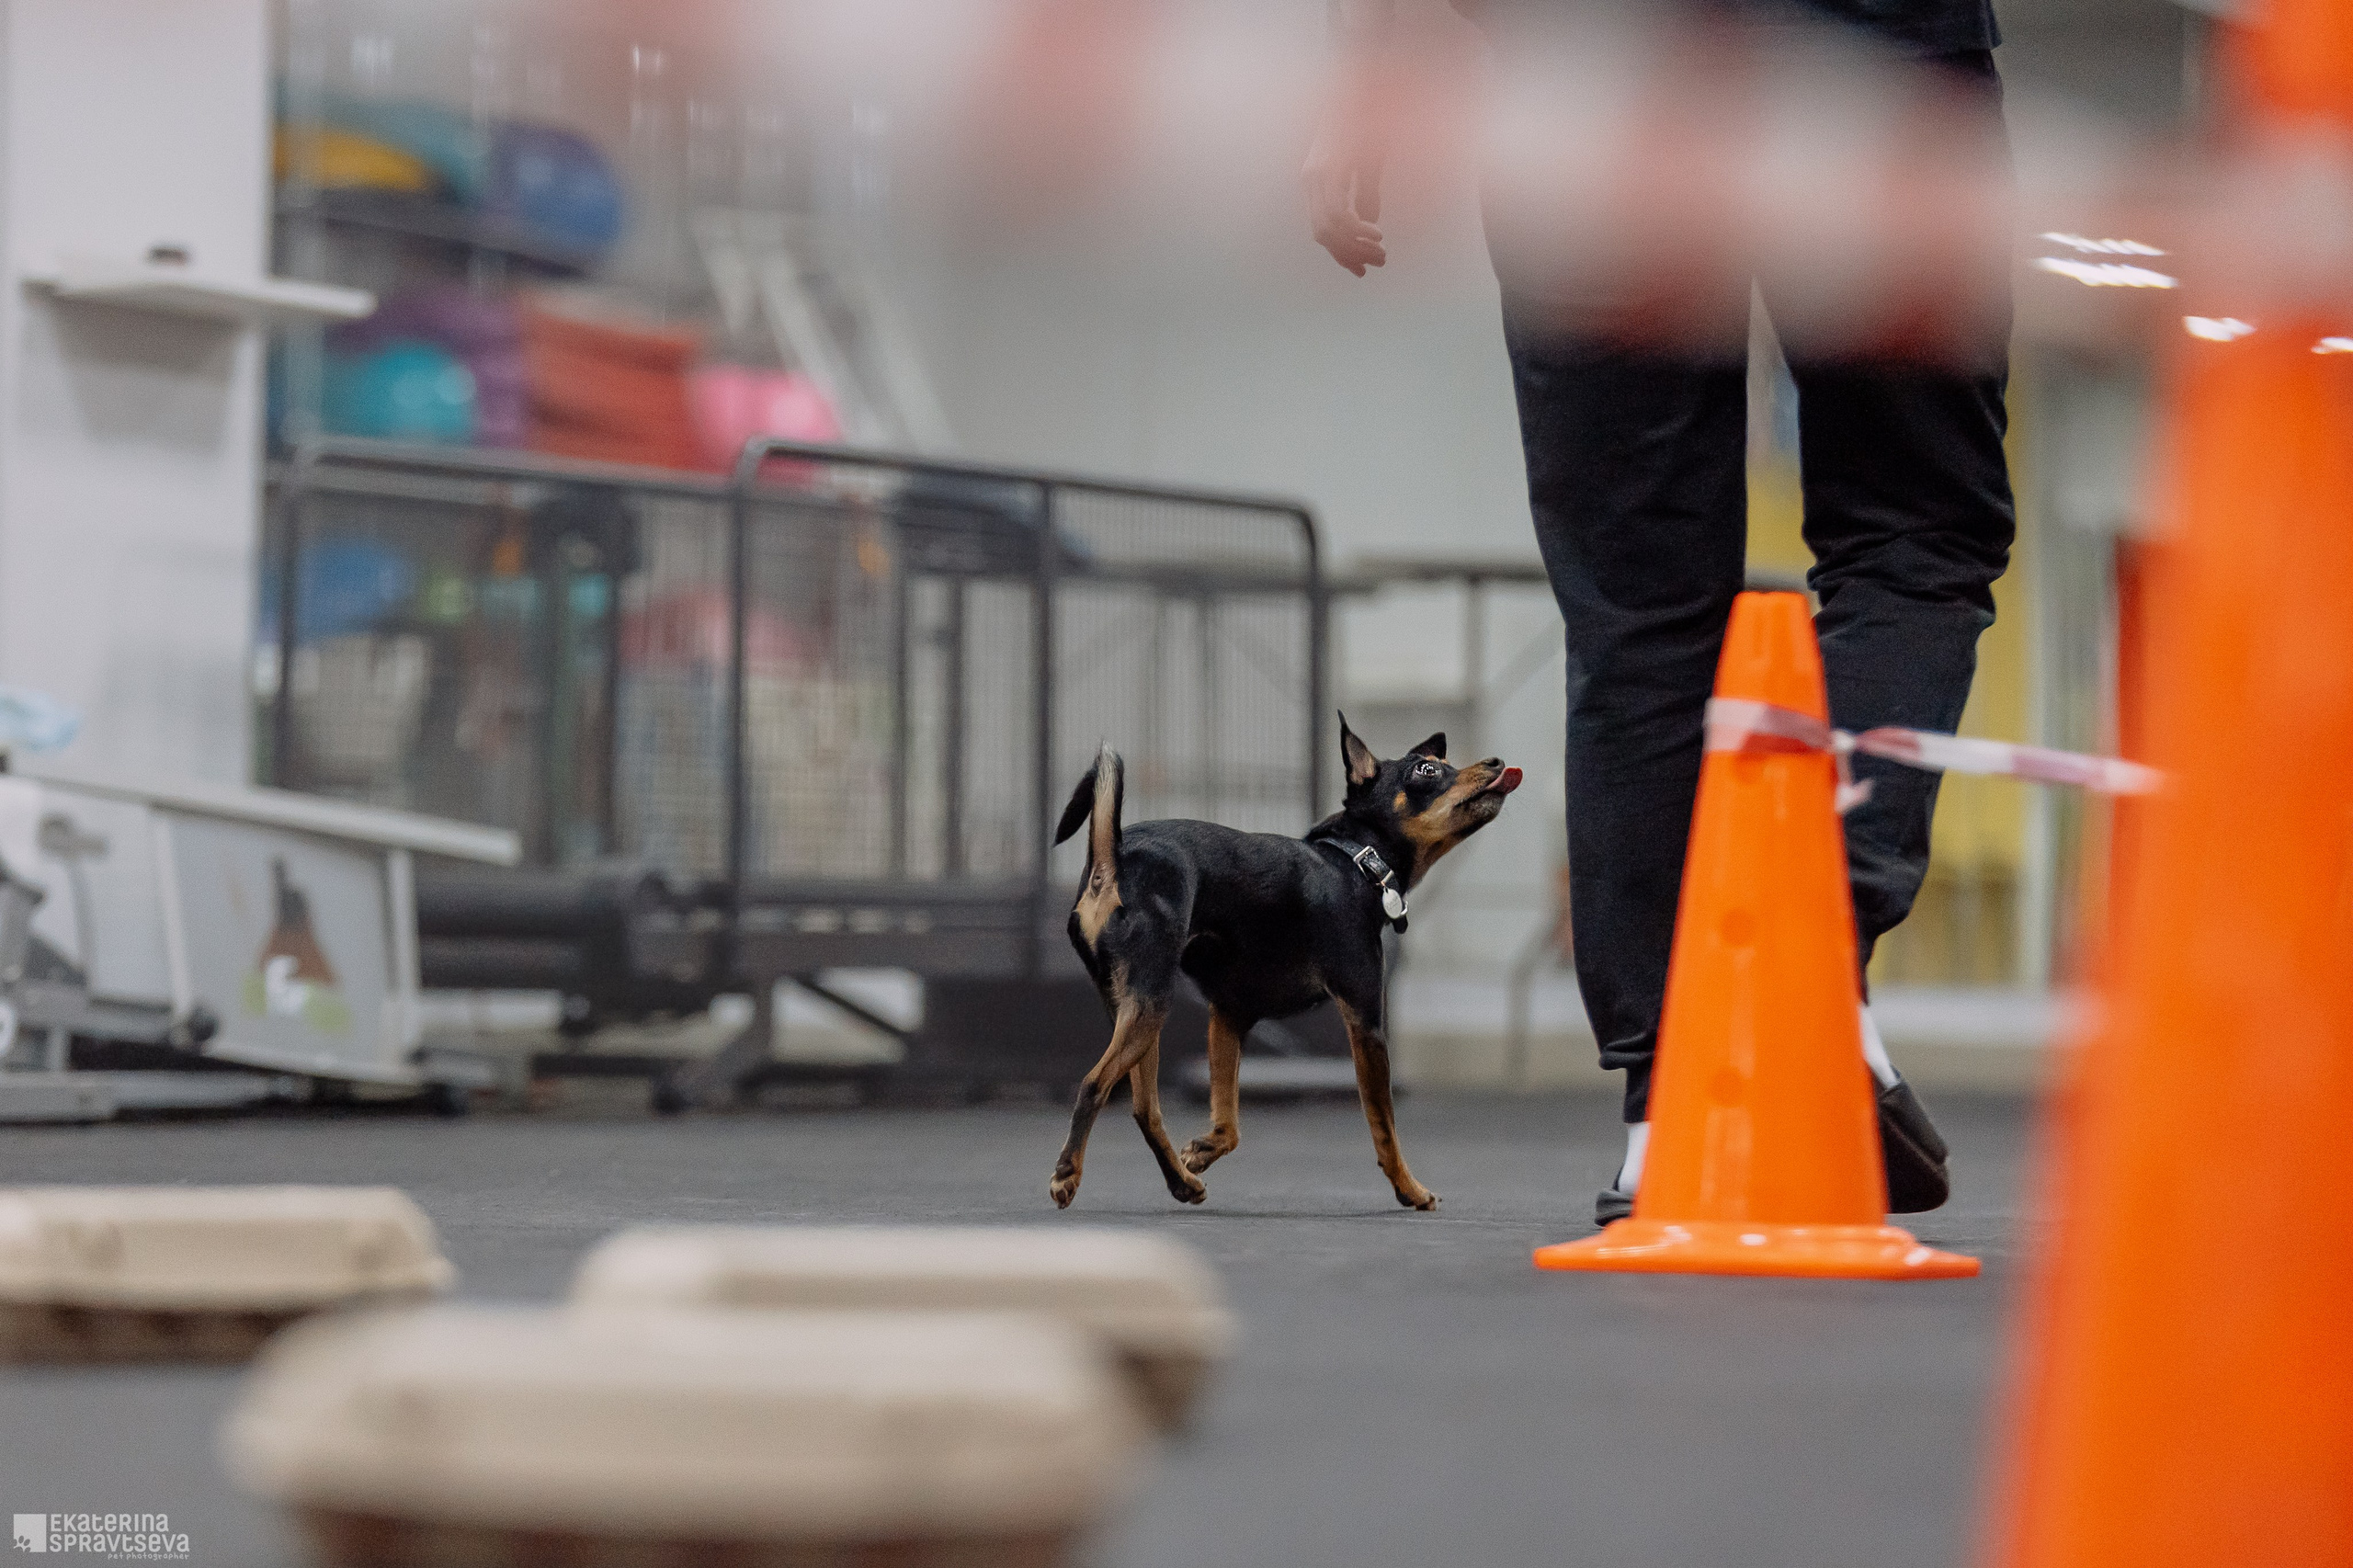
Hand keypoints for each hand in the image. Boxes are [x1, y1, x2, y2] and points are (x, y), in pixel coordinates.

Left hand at [1305, 83, 1387, 275]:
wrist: (1363, 89)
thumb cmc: (1367, 122)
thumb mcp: (1366, 164)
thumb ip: (1364, 193)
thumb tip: (1368, 219)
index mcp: (1315, 183)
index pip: (1321, 230)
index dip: (1340, 254)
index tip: (1361, 270)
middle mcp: (1310, 181)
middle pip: (1322, 235)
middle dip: (1349, 255)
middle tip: (1378, 263)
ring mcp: (1316, 175)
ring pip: (1329, 229)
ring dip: (1356, 247)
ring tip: (1381, 252)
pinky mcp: (1328, 169)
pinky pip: (1338, 214)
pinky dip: (1357, 230)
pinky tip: (1376, 232)